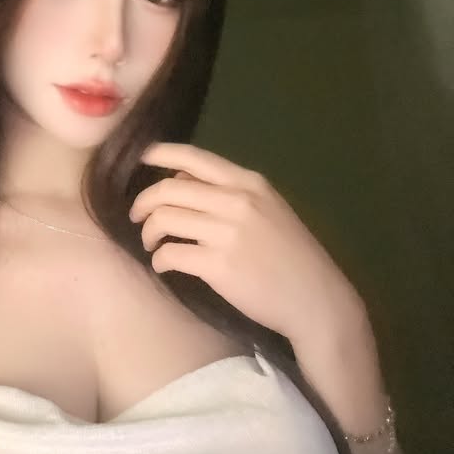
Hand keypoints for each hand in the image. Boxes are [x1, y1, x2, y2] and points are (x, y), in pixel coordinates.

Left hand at [129, 142, 364, 347]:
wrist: (316, 299)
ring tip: (152, 245)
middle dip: (144, 203)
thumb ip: (230, 192)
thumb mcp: (268, 209)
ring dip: (149, 232)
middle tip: (138, 217)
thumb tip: (181, 181)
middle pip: (168, 189)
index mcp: (250, 183)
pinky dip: (160, 259)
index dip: (161, 154)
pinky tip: (164, 265)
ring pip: (164, 219)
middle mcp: (237, 201)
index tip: (142, 160)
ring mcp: (227, 233)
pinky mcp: (218, 266)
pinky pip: (170, 253)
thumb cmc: (292, 256)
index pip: (195, 157)